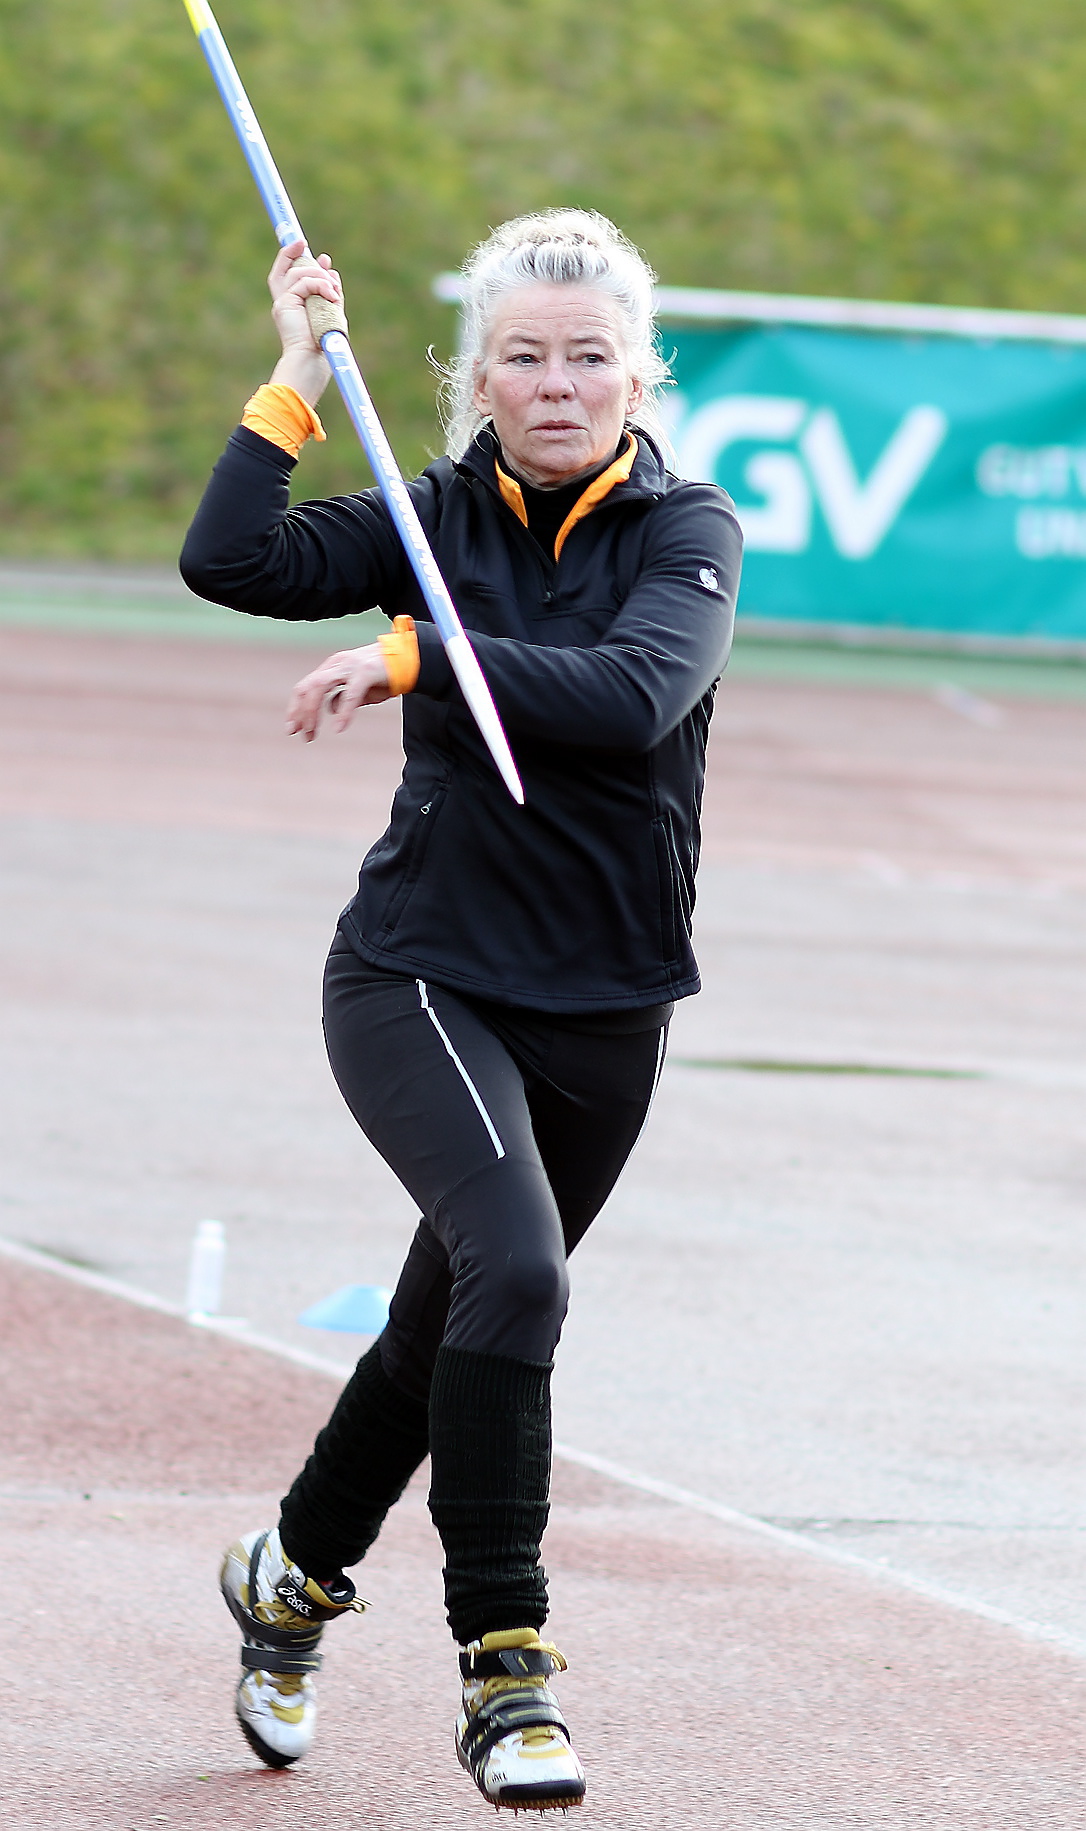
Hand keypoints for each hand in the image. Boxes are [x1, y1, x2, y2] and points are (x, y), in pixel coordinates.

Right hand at [267, 239, 344, 404]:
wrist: (310, 364)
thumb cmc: (322, 348)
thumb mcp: (330, 312)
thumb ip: (329, 292)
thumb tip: (330, 269)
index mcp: (292, 306)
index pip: (287, 274)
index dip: (294, 257)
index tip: (312, 249)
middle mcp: (283, 302)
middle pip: (284, 267)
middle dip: (300, 255)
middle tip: (325, 260)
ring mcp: (282, 302)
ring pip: (299, 273)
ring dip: (321, 278)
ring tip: (333, 293)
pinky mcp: (284, 304)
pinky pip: (304, 283)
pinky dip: (320, 285)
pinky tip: (331, 296)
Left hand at [287, 644, 391, 739]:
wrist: (412, 659)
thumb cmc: (386, 675)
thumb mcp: (360, 689)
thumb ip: (344, 697)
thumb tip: (331, 709)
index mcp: (333, 667)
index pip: (305, 687)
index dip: (295, 708)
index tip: (292, 728)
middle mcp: (338, 664)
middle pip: (308, 687)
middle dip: (299, 712)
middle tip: (297, 734)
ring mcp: (351, 666)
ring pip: (320, 687)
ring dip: (312, 713)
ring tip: (312, 733)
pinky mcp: (366, 672)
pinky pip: (350, 694)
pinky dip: (343, 712)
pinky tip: (339, 728)